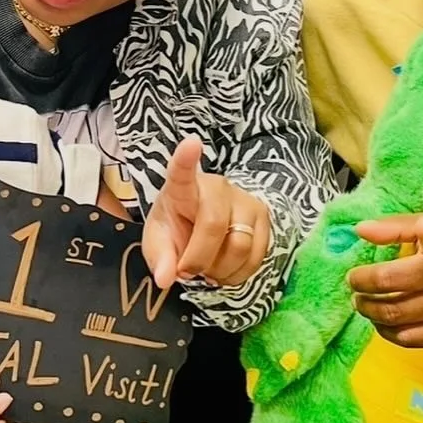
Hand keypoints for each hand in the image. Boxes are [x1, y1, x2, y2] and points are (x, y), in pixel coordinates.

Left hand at [142, 136, 271, 290]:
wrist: (204, 226)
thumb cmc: (177, 228)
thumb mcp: (158, 242)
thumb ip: (160, 258)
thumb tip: (165, 279)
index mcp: (183, 188)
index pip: (182, 172)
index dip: (186, 159)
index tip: (191, 143)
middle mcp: (217, 188)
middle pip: (214, 225)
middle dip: (198, 259)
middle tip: (187, 272)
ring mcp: (245, 201)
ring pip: (239, 245)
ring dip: (219, 270)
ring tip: (206, 271)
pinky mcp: (264, 219)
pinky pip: (256, 256)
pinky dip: (238, 275)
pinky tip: (224, 272)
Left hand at [348, 214, 422, 364]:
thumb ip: (399, 227)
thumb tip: (360, 230)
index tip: (421, 226)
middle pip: (392, 281)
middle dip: (362, 282)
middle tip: (354, 280)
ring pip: (394, 313)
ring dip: (368, 308)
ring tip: (361, 300)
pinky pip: (407, 337)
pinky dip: (385, 330)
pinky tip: (381, 320)